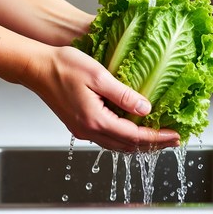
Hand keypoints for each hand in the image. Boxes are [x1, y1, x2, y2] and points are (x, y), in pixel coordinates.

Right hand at [24, 46, 180, 151]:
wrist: (37, 68)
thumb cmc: (64, 67)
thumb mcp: (98, 76)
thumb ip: (123, 94)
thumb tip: (145, 108)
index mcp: (95, 120)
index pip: (135, 135)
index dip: (158, 137)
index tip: (175, 135)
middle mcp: (88, 130)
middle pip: (128, 145)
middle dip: (153, 144)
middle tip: (173, 140)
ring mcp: (82, 129)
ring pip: (117, 144)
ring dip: (140, 143)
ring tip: (157, 138)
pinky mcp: (79, 124)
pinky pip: (107, 137)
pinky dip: (125, 138)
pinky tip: (132, 130)